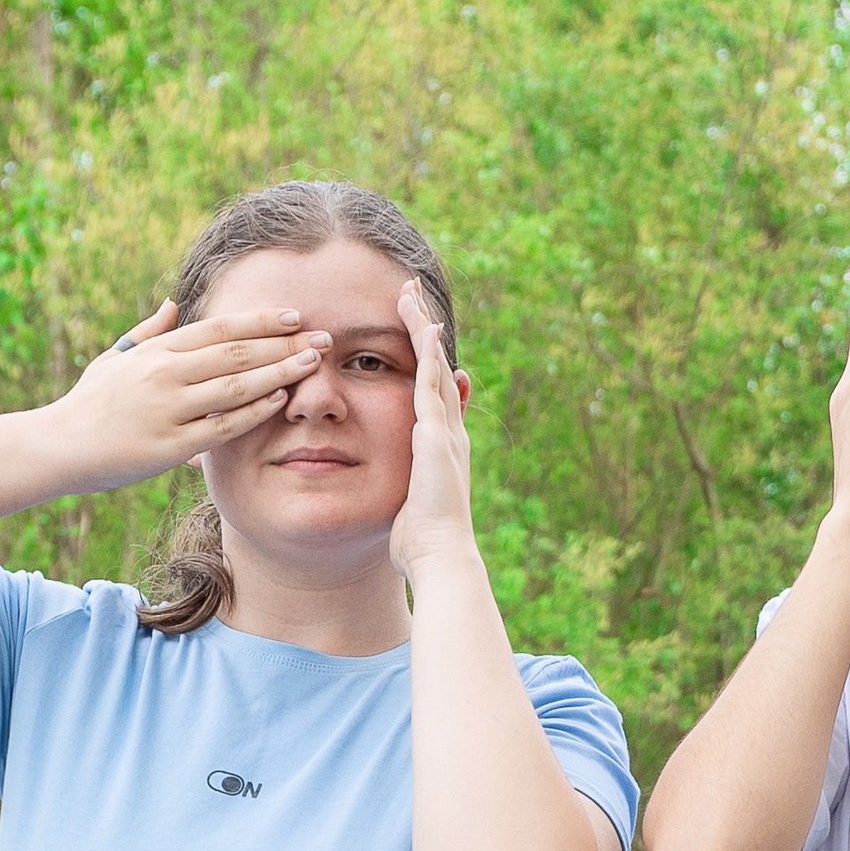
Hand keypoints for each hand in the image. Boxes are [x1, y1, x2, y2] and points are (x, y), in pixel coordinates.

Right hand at [48, 297, 329, 495]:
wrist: (59, 446)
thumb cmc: (89, 403)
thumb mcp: (115, 358)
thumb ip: (149, 332)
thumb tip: (173, 304)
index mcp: (157, 351)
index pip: (219, 329)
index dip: (260, 321)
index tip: (294, 317)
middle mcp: (165, 374)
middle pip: (236, 353)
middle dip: (283, 343)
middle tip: (322, 338)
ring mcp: (168, 409)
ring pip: (235, 386)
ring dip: (279, 372)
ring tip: (313, 364)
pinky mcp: (170, 445)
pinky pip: (221, 426)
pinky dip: (253, 412)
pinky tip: (280, 400)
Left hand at [390, 283, 478, 576]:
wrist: (441, 557)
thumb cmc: (420, 544)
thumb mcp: (408, 507)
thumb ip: (405, 489)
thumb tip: (401, 494)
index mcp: (439, 446)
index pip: (429, 391)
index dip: (421, 360)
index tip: (411, 332)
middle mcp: (448, 431)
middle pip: (435, 367)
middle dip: (423, 330)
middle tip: (411, 293)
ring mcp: (445, 430)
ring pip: (434, 366)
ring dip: (423, 328)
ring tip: (410, 293)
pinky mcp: (436, 434)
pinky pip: (431, 383)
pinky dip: (427, 353)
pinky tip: (422, 326)